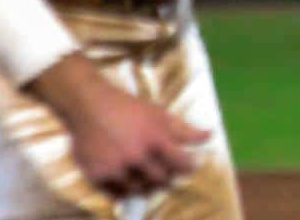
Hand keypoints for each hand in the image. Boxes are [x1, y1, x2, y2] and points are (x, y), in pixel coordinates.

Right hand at [27, 53, 210, 197]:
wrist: (89, 106)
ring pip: (140, 189)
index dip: (188, 167)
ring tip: (147, 178)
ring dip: (146, 185)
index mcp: (156, 139)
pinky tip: (129, 181)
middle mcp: (137, 156)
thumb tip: (211, 135)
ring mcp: (117, 167)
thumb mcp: (159, 114)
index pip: (181, 163)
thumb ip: (185, 129)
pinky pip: (117, 194)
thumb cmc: (129, 109)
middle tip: (166, 174)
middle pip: (161, 179)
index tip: (188, 166)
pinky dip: (125, 191)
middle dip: (167, 177)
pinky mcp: (98, 175)